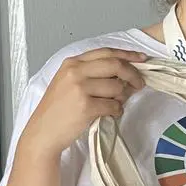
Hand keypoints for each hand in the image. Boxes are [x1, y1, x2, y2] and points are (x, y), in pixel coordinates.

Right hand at [21, 48, 146, 156]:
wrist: (43, 132)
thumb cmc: (58, 109)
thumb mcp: (69, 82)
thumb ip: (92, 73)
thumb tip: (125, 72)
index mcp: (72, 63)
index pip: (106, 52)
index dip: (127, 54)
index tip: (142, 58)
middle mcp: (75, 72)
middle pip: (115, 65)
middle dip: (133, 74)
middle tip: (139, 84)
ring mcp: (80, 89)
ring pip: (117, 87)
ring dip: (122, 97)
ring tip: (114, 104)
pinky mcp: (86, 106)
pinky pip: (114, 105)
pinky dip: (117, 111)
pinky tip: (110, 114)